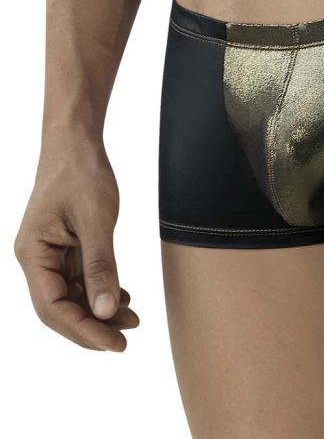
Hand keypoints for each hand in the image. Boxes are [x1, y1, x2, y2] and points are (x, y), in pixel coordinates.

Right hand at [14, 136, 139, 350]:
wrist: (77, 140)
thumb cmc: (80, 172)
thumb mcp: (96, 219)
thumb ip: (101, 266)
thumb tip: (107, 311)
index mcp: (32, 254)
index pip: (53, 308)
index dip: (83, 330)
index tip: (114, 343)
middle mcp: (36, 258)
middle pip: (60, 308)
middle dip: (92, 326)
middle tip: (125, 339)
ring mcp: (50, 253)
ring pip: (72, 295)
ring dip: (100, 310)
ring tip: (132, 319)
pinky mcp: (65, 247)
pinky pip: (80, 279)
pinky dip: (101, 290)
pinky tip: (123, 298)